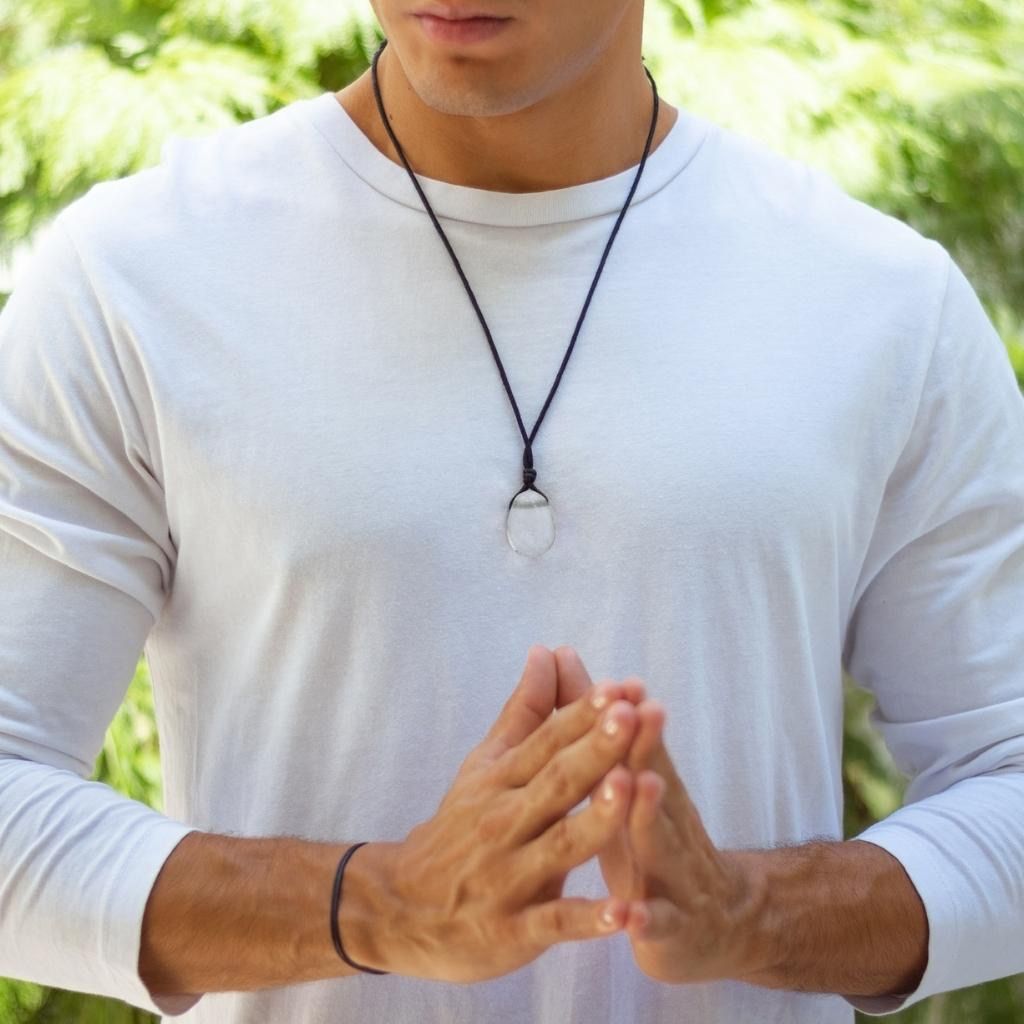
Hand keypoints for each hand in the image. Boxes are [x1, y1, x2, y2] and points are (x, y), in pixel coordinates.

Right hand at [348, 645, 643, 982]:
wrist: (402, 907)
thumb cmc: (460, 827)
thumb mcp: (486, 765)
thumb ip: (524, 712)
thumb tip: (546, 651)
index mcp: (503, 779)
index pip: (548, 740)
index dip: (584, 714)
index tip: (621, 687)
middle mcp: (506, 821)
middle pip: (557, 782)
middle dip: (595, 749)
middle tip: (631, 716)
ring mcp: (510, 876)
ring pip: (559, 845)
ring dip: (596, 819)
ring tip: (630, 789)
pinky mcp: (514, 930)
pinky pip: (554, 924)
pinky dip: (588, 920)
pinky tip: (625, 913)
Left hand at [556, 648, 756, 984]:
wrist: (719, 926)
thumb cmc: (652, 837)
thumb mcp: (629, 779)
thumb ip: (594, 720)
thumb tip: (561, 653)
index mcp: (650, 787)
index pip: (639, 744)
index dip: (628, 714)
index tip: (620, 679)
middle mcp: (666, 823)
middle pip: (656, 780)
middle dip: (646, 746)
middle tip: (638, 710)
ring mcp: (671, 875)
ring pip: (659, 843)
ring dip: (649, 814)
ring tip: (639, 784)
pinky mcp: (669, 929)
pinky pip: (658, 924)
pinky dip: (645, 918)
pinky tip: (630, 916)